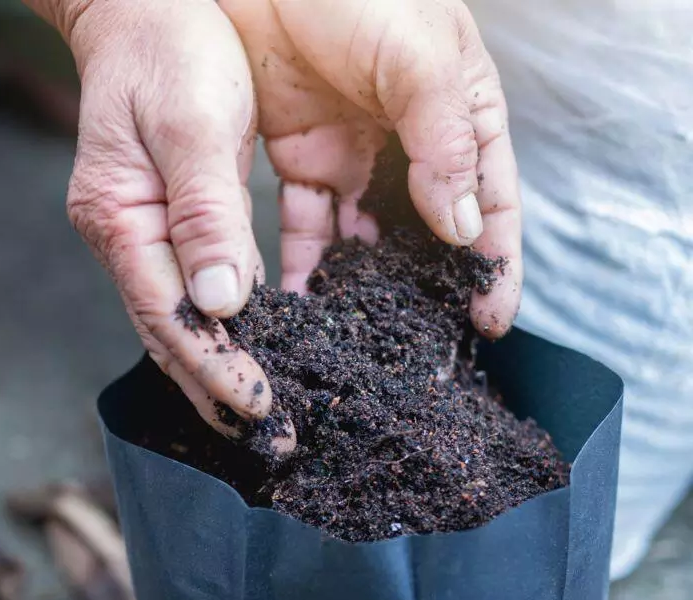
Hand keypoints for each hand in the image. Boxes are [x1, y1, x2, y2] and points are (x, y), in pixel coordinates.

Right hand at [43, 0, 292, 447]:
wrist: (143, 2)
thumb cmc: (167, 45)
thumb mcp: (193, 123)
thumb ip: (205, 213)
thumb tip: (223, 303)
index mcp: (121, 217)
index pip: (170, 316)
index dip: (217, 368)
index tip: (261, 411)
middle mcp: (123, 236)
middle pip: (169, 332)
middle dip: (218, 389)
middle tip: (268, 440)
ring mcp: (141, 232)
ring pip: (181, 319)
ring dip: (221, 368)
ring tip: (261, 416)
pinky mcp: (166, 220)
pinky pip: (195, 288)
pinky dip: (226, 327)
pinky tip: (256, 348)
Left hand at [221, 0, 521, 336]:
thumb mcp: (417, 57)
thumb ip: (442, 140)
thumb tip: (463, 227)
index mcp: (461, 113)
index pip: (490, 201)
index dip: (494, 264)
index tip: (488, 322)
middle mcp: (411, 142)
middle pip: (428, 232)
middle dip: (428, 290)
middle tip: (422, 348)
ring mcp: (354, 153)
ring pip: (364, 237)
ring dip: (363, 287)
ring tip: (357, 341)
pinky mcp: (299, 155)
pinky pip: (305, 223)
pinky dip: (304, 263)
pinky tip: (300, 302)